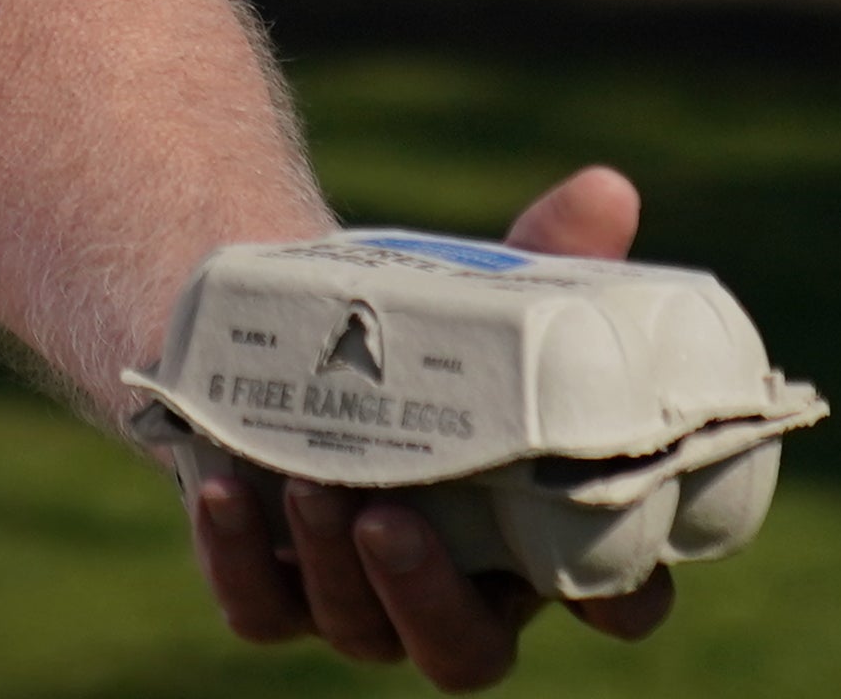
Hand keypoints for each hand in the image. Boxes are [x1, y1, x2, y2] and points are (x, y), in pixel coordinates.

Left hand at [179, 167, 677, 689]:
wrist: (290, 333)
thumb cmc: (423, 335)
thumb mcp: (483, 295)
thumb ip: (549, 254)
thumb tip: (606, 187)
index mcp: (544, 544)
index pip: (616, 604)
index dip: (619, 597)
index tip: (596, 556)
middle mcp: (462, 593)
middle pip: (468, 652)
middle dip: (430, 598)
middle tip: (390, 519)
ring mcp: (363, 602)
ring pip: (361, 629)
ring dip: (331, 563)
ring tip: (308, 480)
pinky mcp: (271, 590)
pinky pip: (256, 605)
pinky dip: (238, 554)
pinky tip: (221, 489)